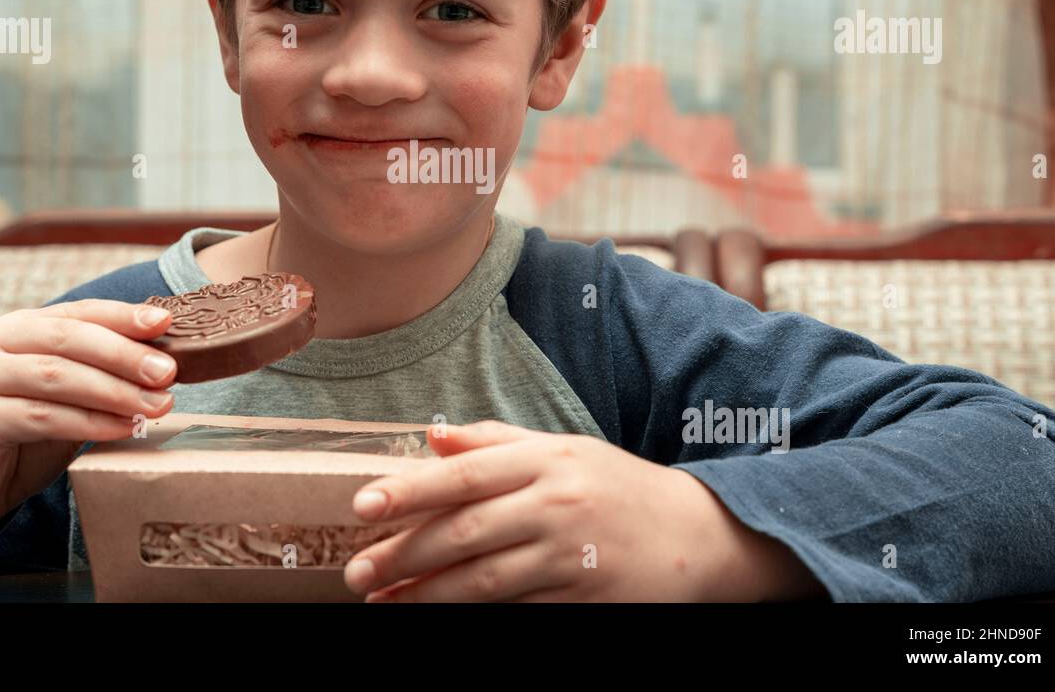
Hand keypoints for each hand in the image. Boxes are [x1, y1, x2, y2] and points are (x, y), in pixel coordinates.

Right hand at [0, 300, 178, 548]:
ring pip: (57, 375)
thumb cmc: (16, 442)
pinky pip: (41, 416)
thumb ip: (97, 378)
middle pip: (67, 338)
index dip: (122, 316)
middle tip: (168, 372)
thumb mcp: (62, 402)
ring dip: (114, 390)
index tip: (167, 323)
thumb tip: (162, 365)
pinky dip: (89, 422)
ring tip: (156, 404)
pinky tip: (123, 428)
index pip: (76, 313)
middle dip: (124, 354)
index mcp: (13, 328)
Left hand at [341, 420, 751, 601]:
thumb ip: (494, 442)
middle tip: (357, 571)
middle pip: (466, 531)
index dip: (410, 491)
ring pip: (485, 580)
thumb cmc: (616, 486)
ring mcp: (572, 556)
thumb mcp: (562, 449)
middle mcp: (557, 505)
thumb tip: (431, 436)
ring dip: (426, 595)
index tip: (362, 506)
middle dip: (404, 553)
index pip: (465, 475)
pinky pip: (517, 611)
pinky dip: (473, 617)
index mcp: (547, 460)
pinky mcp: (584, 599)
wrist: (697, 534)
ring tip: (383, 602)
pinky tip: (439, 618)